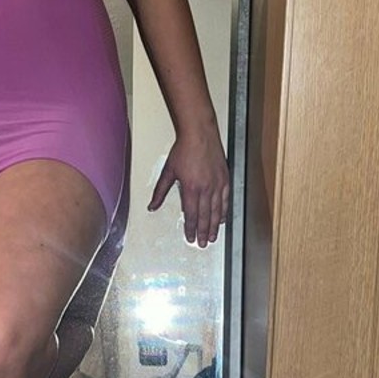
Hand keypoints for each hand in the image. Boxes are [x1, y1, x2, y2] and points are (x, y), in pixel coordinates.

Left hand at [148, 124, 230, 246]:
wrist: (199, 134)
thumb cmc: (184, 150)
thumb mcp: (168, 171)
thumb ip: (160, 192)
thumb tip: (152, 207)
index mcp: (191, 188)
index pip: (191, 215)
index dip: (191, 228)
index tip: (191, 238)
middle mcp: (206, 188)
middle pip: (205, 216)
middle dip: (204, 232)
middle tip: (203, 244)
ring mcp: (217, 184)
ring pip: (216, 211)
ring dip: (214, 226)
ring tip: (213, 237)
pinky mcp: (225, 178)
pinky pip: (225, 199)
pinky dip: (224, 211)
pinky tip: (222, 219)